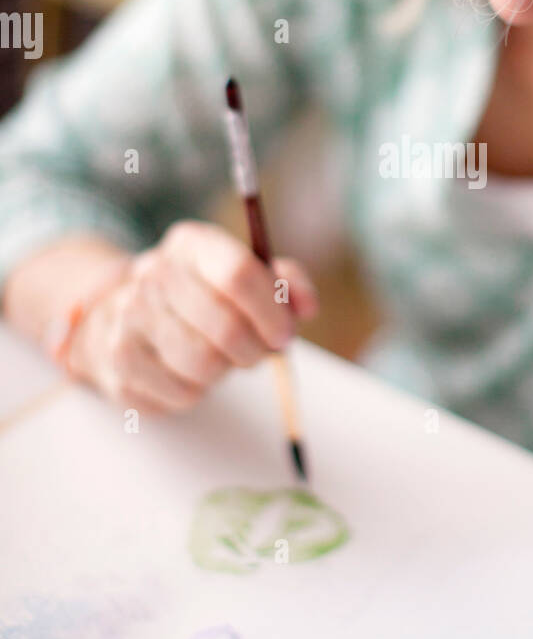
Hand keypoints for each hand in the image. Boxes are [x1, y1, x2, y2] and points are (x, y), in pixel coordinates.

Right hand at [65, 221, 317, 413]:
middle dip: (255, 350)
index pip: (238, 273)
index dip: (271, 311)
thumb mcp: (241, 275)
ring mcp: (129, 317)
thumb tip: (307, 306)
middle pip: (227, 328)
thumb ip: (284, 284)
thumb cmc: (200, 297)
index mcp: (191, 245)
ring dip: (224, 370)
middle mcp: (154, 274)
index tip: (284, 333)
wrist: (120, 314)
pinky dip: (196, 390)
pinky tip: (185, 370)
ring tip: (218, 357)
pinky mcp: (119, 361)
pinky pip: (181, 393)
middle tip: (257, 352)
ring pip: (205, 366)